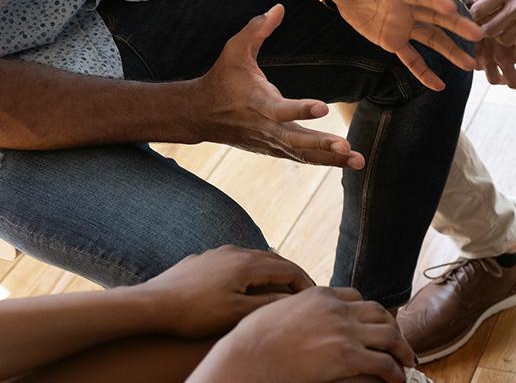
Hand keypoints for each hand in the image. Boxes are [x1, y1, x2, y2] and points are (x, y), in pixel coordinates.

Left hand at [135, 245, 313, 338]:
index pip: (289, 269)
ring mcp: (218, 253)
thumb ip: (267, 305)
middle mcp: (236, 251)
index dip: (305, 283)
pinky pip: (236, 261)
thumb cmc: (194, 312)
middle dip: (291, 275)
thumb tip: (292, 300)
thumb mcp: (236, 314)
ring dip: (271, 272)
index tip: (314, 296)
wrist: (152, 304)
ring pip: (255, 259)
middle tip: (303, 291)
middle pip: (275, 260)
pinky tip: (245, 284)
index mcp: (248, 264)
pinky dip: (250, 272)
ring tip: (279, 288)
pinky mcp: (204, 259)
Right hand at [189, 287, 414, 382]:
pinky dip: (395, 371)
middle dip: (393, 328)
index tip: (375, 323)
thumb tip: (296, 311)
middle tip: (399, 342)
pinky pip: (382, 363)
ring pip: (389, 336)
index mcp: (321, 295)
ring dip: (402, 349)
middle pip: (379, 313)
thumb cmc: (252, 339)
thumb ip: (296, 307)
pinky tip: (397, 378)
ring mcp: (345, 332)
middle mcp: (338, 309)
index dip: (370, 312)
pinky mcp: (347, 357)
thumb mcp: (276, 309)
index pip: (357, 297)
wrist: (246, 358)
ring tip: (407, 361)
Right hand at [193, 5, 365, 168]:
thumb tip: (279, 7)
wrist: (201, 114)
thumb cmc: (222, 78)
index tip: (323, 107)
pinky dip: (324, 161)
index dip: (301, 109)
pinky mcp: (275, 149)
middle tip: (346, 147)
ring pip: (304, 154)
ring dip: (331, 159)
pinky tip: (347, 162)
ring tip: (358, 161)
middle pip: (297, 141)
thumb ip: (257, 29)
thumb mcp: (235, 50)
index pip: (282, 109)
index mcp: (259, 103)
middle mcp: (267, 127)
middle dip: (322, 145)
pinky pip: (302, 158)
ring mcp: (271, 142)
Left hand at [322, 0, 483, 90]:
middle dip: (457, 27)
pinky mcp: (395, 41)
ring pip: (432, 40)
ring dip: (450, 52)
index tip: (452, 8)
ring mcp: (404, 26)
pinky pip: (411, 59)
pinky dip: (424, 72)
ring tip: (470, 64)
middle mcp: (407, 9)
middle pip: (436, 18)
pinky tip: (439, 86)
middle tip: (478, 34)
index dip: (435, 1)